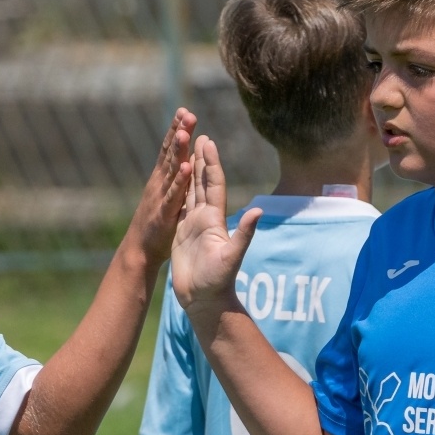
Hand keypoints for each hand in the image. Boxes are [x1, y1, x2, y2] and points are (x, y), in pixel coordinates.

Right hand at [127, 108, 196, 264]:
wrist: (140, 252)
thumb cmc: (156, 225)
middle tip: (187, 112)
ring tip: (184, 132)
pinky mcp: (164, 215)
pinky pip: (174, 196)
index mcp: (163, 180)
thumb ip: (175, 179)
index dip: (177, 132)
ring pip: (171, 172)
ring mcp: (161, 199)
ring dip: (178, 152)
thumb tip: (186, 160)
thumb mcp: (167, 198)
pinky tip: (186, 167)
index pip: (171, 151)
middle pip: (171, 155)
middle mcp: (160, 185)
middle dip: (179, 133)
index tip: (184, 112)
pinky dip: (179, 182)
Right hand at [171, 136, 261, 315]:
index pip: (214, 185)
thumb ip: (245, 233)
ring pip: (191, 192)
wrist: (205, 300)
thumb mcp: (232, 256)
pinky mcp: (181, 233)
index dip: (212, 163)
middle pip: (203, 182)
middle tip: (198, 134)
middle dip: (202, 159)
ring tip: (187, 151)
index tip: (208, 141)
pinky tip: (176, 180)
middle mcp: (206, 219)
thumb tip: (258, 211)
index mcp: (215, 220)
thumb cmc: (218, 281)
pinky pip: (179, 207)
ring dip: (191, 171)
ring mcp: (194, 225)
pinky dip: (178, 191)